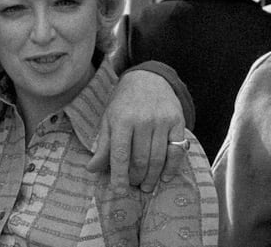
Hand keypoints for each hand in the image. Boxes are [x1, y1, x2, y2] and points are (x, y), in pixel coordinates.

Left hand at [86, 69, 185, 192]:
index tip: (118, 191)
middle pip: (140, 159)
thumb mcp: (108, 119)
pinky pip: (177, 151)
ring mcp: (162, 121)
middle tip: (134, 186)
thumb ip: (103, 146)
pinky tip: (165, 177)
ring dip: (153, 177)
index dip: (119, 176)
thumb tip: (91, 169)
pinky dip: (171, 168)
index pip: (119, 154)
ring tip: (147, 187)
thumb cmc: (124, 103)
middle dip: (136, 178)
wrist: (148, 79)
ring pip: (158, 158)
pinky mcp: (178, 122)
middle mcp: (143, 121)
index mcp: (121, 120)